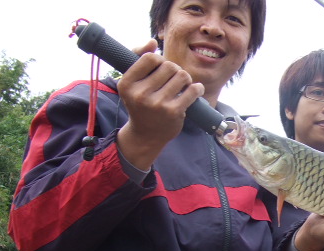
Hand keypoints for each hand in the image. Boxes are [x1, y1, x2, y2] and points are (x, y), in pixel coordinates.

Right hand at [116, 39, 205, 170]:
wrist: (146, 135)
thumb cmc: (140, 104)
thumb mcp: (132, 83)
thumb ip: (138, 58)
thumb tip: (152, 42)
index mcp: (127, 84)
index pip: (150, 58)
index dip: (159, 59)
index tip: (161, 68)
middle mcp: (140, 94)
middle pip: (169, 65)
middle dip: (174, 69)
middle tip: (173, 79)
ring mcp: (158, 104)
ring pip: (182, 75)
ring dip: (185, 79)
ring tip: (182, 86)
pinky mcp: (173, 112)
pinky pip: (193, 90)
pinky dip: (197, 88)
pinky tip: (195, 90)